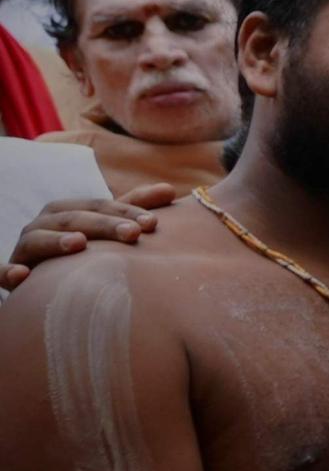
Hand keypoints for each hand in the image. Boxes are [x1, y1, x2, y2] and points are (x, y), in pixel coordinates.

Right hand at [4, 182, 174, 290]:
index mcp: (66, 211)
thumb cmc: (81, 251)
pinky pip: (2, 271)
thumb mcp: (104, 229)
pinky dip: (8, 272)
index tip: (153, 223)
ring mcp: (24, 248)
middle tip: (133, 234)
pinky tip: (23, 276)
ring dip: (56, 241)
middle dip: (103, 225)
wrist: (39, 280)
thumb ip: (132, 209)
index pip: (99, 206)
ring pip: (37, 239)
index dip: (125, 212)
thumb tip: (170, 190)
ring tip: (79, 244)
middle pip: (73, 220)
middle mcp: (43, 225)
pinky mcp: (9, 272)